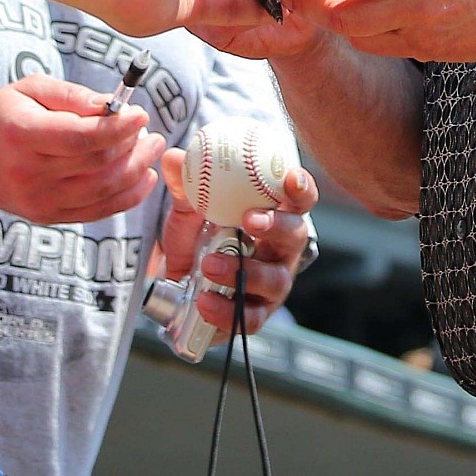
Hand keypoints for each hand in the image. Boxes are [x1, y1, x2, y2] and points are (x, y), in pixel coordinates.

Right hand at [0, 77, 163, 224]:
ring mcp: (39, 201)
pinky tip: (145, 176)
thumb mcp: (28, 89)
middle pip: (97, 164)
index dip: (118, 127)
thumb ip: (71, 95)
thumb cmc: (1, 118)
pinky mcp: (48, 217)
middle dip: (132, 145)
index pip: (80, 137)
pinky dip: (128, 196)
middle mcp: (29, 173)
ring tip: (151, 146)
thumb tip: (112, 105)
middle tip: (148, 129)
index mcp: (21, 135)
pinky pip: (98, 211)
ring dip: (137, 168)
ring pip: (103, 190)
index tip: (141, 114)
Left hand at [158, 145, 318, 333]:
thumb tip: (174, 158)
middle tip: (250, 220)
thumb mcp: (189, 210)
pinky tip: (205, 301)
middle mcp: (281, 250)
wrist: (180, 280)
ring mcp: (273, 284)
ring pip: (274, 279)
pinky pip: (251, 317)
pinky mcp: (257, 314)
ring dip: (244, 271)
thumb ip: (185, 185)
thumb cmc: (199, 236)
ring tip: (210, 265)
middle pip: (296, 236)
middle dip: (277, 226)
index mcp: (274, 217)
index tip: (290, 177)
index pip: (300, 200)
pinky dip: (227, 310)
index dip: (301, 188)